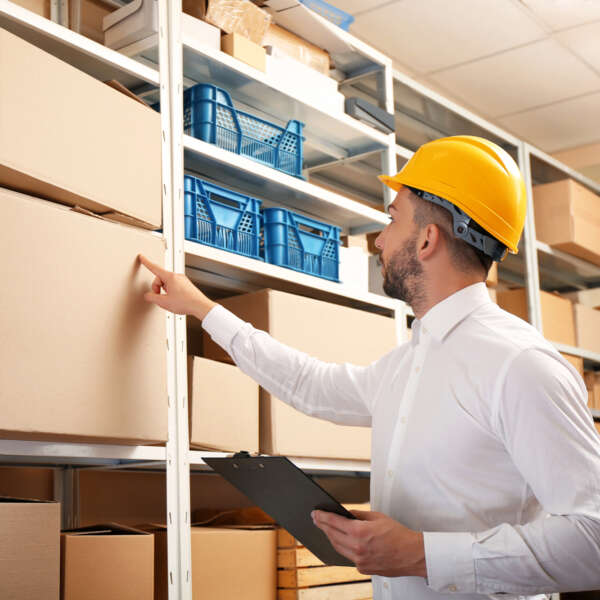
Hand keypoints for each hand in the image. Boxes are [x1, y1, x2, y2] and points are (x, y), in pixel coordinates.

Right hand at [138, 254, 215, 319]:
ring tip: (171, 300)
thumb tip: (148, 295)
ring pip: (167, 283)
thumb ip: (152, 297)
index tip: (142, 257)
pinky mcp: (186, 285)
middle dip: (157, 288)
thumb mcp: (163, 302)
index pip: (155, 268)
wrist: (200, 306)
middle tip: (161, 297)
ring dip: (165, 291)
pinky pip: (174, 286)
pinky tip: (176, 299)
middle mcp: (177, 276)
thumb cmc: (185, 303)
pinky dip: (171, 292)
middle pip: (160, 279)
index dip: (146, 262)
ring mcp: (182, 280)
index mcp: (170, 277)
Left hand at [312, 509, 426, 577]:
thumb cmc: (398, 535)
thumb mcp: (377, 517)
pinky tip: (341, 541)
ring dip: (330, 537)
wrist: (411, 554)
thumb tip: (345, 513)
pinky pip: (348, 556)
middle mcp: (357, 548)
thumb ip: (359, 515)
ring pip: (337, 547)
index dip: (322, 517)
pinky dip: (343, 547)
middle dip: (322, 526)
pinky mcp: (363, 569)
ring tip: (325, 529)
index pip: (334, 523)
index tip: (315, 513)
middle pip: (332, 535)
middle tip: (316, 519)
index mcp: (360, 532)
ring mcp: (359, 560)